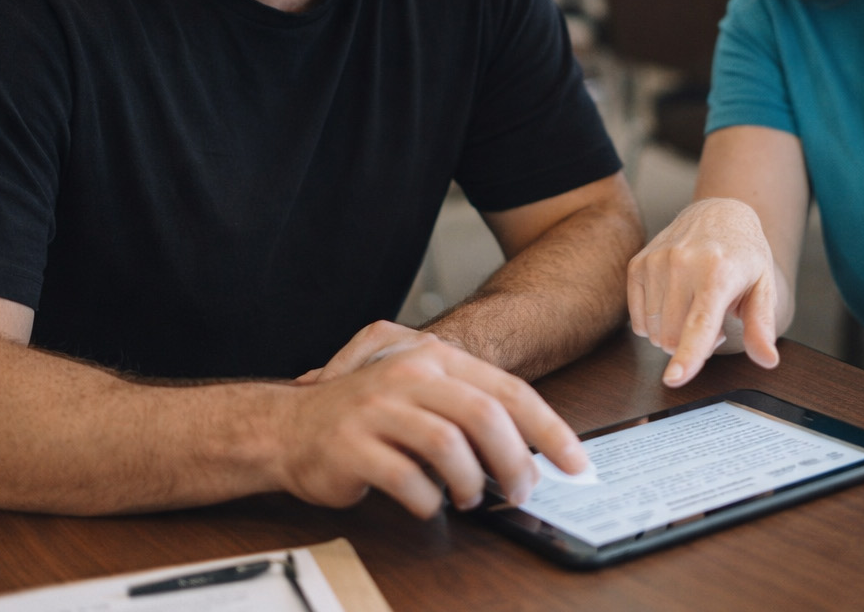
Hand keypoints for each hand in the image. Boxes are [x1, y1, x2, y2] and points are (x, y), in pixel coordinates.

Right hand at [278, 323, 586, 517]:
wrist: (288, 426)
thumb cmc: (366, 416)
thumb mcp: (422, 396)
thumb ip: (469, 412)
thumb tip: (530, 454)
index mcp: (434, 359)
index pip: (508, 391)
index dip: (549, 430)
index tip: (576, 463)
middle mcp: (408, 375)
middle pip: (483, 415)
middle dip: (513, 461)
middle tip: (522, 491)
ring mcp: (378, 408)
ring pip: (447, 446)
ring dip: (471, 482)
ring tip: (471, 498)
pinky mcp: (352, 445)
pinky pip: (406, 479)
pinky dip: (428, 500)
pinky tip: (428, 503)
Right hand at [627, 197, 781, 388]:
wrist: (718, 212)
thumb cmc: (743, 253)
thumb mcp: (763, 286)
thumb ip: (762, 326)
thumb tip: (768, 360)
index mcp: (718, 272)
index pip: (699, 323)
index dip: (688, 356)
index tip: (674, 378)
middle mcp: (683, 264)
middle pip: (672, 336)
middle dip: (691, 344)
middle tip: (712, 320)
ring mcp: (656, 262)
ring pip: (653, 331)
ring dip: (673, 333)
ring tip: (694, 307)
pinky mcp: (638, 264)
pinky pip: (637, 319)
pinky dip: (654, 323)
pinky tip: (674, 304)